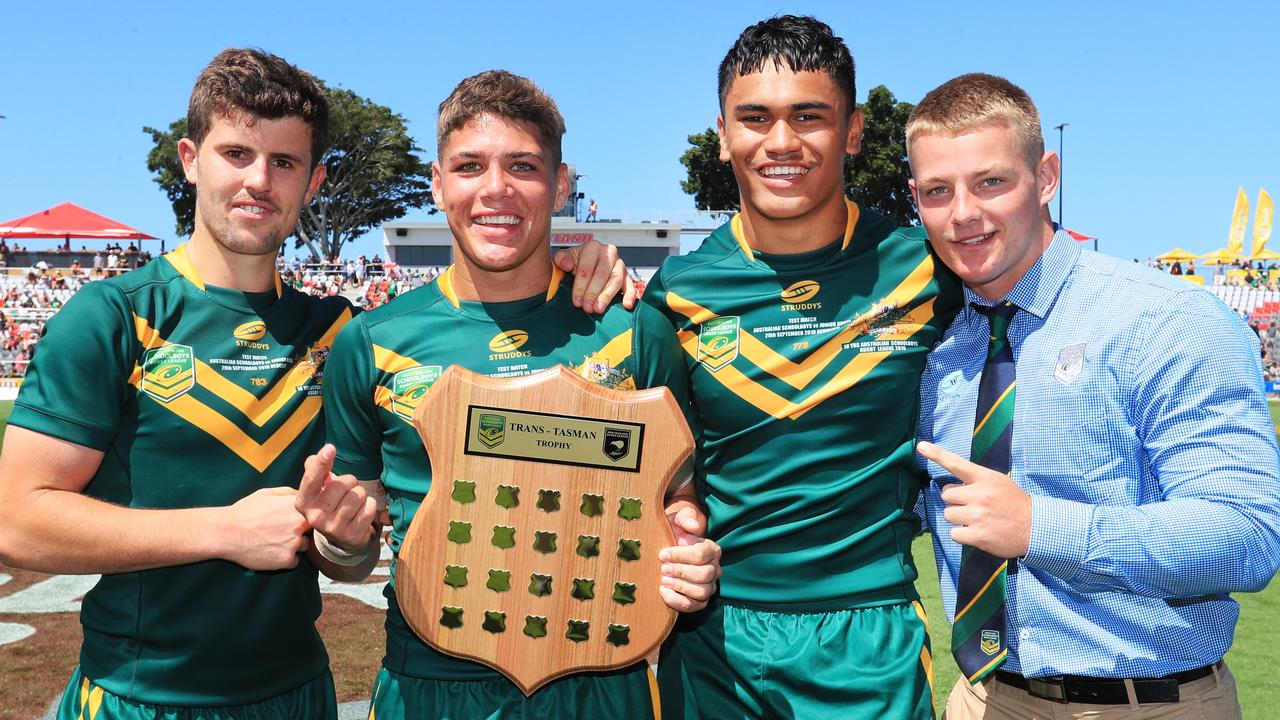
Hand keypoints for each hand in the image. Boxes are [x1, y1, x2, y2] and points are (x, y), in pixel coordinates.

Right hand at [223, 487, 309, 569]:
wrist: (227, 532)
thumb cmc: (246, 511)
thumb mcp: (268, 493)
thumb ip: (290, 493)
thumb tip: (303, 497)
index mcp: (297, 507)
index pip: (314, 513)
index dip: (306, 517)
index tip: (295, 520)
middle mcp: (299, 524)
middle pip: (310, 531)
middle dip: (300, 531)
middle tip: (281, 531)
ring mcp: (294, 543)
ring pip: (303, 546)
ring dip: (293, 545)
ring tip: (273, 541)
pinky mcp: (286, 560)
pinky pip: (294, 561)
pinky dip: (285, 559)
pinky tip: (271, 551)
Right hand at [296, 444, 378, 552]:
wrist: (341, 538)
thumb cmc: (330, 505)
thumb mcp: (318, 490)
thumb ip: (316, 469)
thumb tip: (324, 452)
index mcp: (304, 502)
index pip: (312, 479)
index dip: (321, 462)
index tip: (330, 448)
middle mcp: (315, 516)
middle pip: (343, 484)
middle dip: (350, 483)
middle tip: (345, 493)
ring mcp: (333, 528)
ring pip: (358, 494)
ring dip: (360, 495)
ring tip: (353, 503)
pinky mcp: (352, 535)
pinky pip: (369, 507)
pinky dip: (370, 506)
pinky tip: (361, 513)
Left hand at [552, 238, 635, 312]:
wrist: (584, 266)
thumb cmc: (574, 263)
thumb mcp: (564, 259)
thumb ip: (562, 259)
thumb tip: (567, 265)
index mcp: (593, 247)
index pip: (587, 268)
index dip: (581, 285)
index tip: (576, 300)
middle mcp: (609, 253)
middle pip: (602, 274)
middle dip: (593, 292)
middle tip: (587, 307)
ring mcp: (620, 264)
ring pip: (616, 280)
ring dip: (607, 296)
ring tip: (599, 309)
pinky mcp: (627, 276)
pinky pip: (631, 285)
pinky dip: (630, 295)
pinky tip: (627, 305)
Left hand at [658, 499, 721, 611]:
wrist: (669, 548)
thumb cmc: (675, 533)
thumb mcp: (678, 520)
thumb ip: (686, 518)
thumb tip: (694, 527)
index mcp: (712, 550)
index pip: (701, 555)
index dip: (680, 556)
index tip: (662, 554)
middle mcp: (715, 569)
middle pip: (704, 575)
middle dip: (681, 572)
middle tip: (663, 568)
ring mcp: (709, 586)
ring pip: (702, 592)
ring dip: (680, 587)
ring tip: (663, 580)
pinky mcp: (700, 600)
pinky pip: (694, 606)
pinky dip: (678, 601)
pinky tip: (664, 592)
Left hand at [917, 441, 1031, 558]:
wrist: (1036, 528)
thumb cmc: (1014, 504)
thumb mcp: (999, 483)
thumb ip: (976, 482)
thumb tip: (950, 489)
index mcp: (985, 478)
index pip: (956, 463)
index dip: (936, 454)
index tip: (921, 446)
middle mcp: (979, 495)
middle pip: (946, 494)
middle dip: (956, 501)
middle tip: (973, 506)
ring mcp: (978, 516)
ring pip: (949, 514)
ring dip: (959, 519)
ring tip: (978, 520)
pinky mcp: (977, 535)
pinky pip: (954, 534)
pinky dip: (963, 535)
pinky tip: (978, 533)